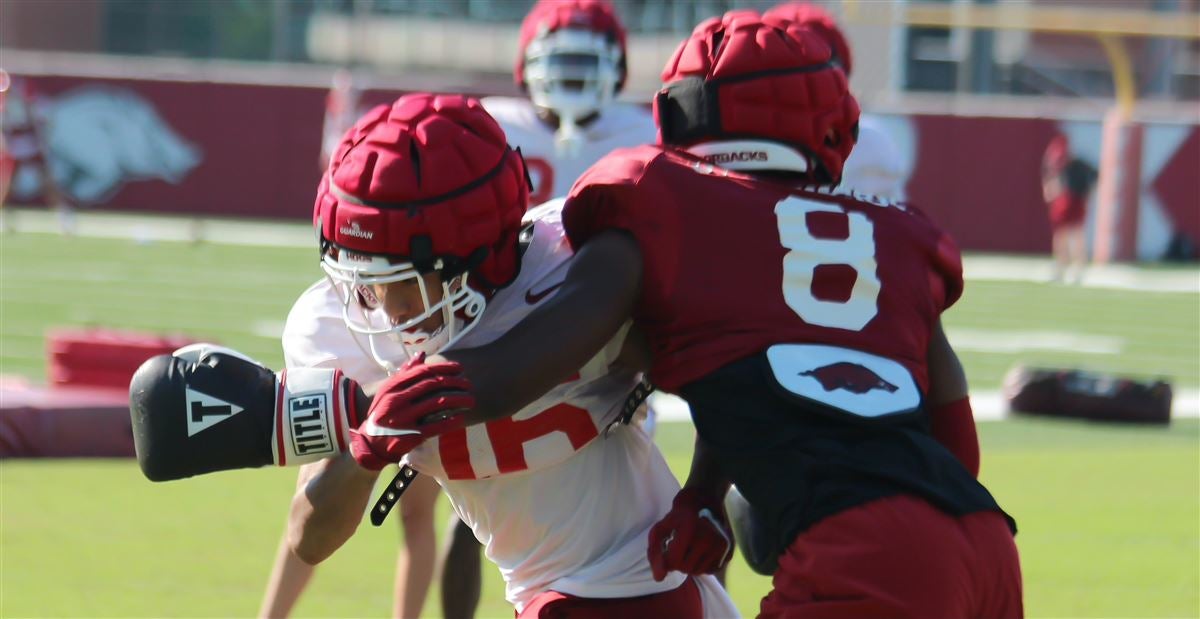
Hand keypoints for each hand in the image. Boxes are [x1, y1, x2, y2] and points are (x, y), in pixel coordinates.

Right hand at [349, 354, 473, 470]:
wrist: (370, 443)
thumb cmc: (382, 412)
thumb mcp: (387, 391)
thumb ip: (405, 373)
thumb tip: (421, 355)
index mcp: (392, 386)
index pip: (423, 371)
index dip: (444, 368)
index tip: (459, 368)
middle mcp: (397, 400)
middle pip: (432, 385)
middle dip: (455, 382)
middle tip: (469, 384)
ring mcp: (403, 418)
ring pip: (437, 403)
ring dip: (458, 400)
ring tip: (471, 400)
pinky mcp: (410, 436)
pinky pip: (435, 426)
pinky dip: (450, 421)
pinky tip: (461, 418)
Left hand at [647, 488, 733, 580]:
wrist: (705, 501)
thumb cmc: (679, 517)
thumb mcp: (660, 528)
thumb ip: (655, 552)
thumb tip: (659, 578)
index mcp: (689, 530)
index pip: (673, 562)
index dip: (666, 558)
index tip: (669, 548)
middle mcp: (708, 538)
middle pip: (685, 568)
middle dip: (678, 561)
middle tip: (680, 547)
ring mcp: (720, 545)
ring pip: (697, 571)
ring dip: (690, 564)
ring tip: (689, 549)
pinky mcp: (728, 551)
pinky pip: (710, 570)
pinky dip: (702, 564)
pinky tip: (700, 551)